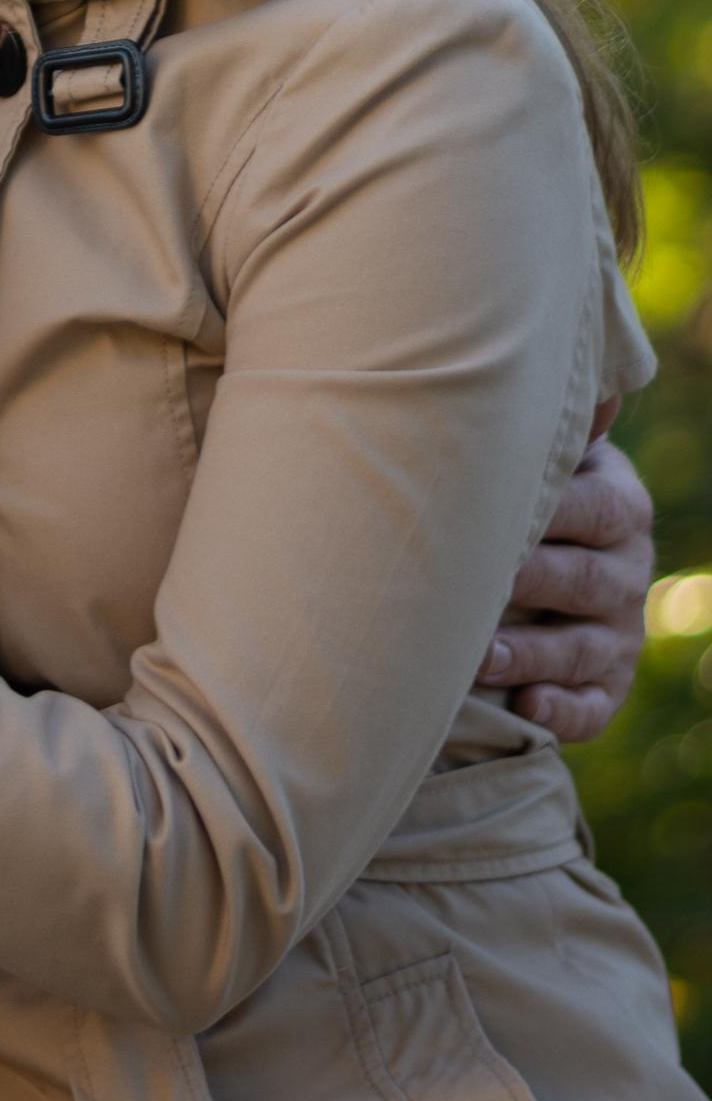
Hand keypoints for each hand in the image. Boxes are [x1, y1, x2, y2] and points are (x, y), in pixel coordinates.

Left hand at [476, 403, 654, 741]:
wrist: (542, 556)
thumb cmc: (526, 490)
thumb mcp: (551, 453)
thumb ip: (562, 426)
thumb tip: (598, 390)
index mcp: (619, 506)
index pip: (594, 508)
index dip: (547, 512)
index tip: (487, 514)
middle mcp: (627, 571)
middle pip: (584, 580)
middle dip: (529, 584)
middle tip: (472, 587)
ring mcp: (619, 634)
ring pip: (582, 650)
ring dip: (530, 654)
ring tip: (477, 655)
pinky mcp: (606, 687)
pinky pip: (592, 708)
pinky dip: (561, 710)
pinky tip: (525, 707)